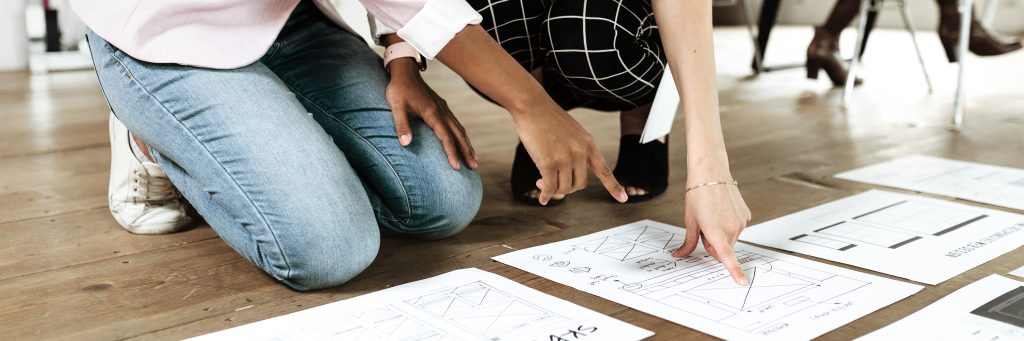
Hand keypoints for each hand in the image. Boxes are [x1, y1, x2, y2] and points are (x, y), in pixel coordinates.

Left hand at [385, 58, 476, 169]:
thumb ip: (401, 125)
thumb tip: (405, 143)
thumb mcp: (396, 107)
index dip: (452, 153)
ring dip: (467, 144)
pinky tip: (463, 141)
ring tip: (473, 158)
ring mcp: (443, 109)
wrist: (405, 71)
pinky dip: (462, 135)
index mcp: (433, 113)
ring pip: (460, 129)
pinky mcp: (442, 107)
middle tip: (474, 167)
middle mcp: (442, 111)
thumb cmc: (399, 89)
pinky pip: (456, 123)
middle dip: (467, 151)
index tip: (456, 167)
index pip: (446, 137)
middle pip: (458, 134)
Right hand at [511, 101, 627, 204]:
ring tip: (541, 183)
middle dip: (566, 188)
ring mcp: (565, 158)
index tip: (623, 199)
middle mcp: (580, 153)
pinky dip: (545, 194)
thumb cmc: (548, 119)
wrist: (533, 106)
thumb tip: (568, 178)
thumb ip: (576, 152)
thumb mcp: (572, 133)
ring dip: (553, 190)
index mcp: (589, 145)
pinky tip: (542, 197)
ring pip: (563, 188)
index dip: (614, 186)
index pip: (604, 170)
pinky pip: (549, 187)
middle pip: (579, 185)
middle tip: (553, 184)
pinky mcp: (548, 163)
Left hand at [673, 181, 751, 284]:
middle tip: (704, 225)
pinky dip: (728, 224)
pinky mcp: (746, 215)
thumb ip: (688, 242)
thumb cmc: (698, 194)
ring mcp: (741, 222)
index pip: (726, 256)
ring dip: (721, 233)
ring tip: (712, 214)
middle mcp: (731, 228)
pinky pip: (736, 228)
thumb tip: (680, 254)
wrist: (711, 172)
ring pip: (730, 238)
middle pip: (722, 249)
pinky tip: (721, 210)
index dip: (734, 270)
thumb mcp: (689, 220)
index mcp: (716, 232)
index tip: (742, 281)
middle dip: (712, 243)